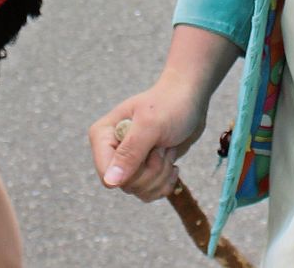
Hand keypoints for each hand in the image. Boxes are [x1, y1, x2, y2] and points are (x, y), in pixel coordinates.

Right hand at [91, 77, 211, 200]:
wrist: (190, 100)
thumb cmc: (171, 105)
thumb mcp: (151, 125)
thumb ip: (129, 153)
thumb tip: (110, 182)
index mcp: (103, 135)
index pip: (106, 174)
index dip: (132, 172)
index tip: (151, 150)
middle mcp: (111, 151)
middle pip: (126, 185)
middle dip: (152, 170)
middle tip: (162, 146)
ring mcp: (128, 162)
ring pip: (139, 191)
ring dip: (161, 174)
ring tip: (167, 149)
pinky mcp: (144, 170)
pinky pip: (150, 193)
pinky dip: (166, 181)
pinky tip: (172, 162)